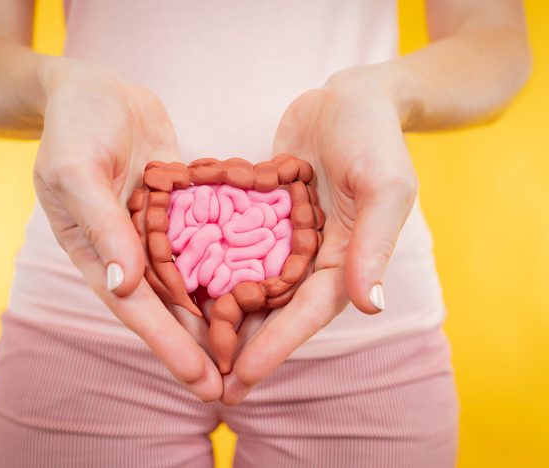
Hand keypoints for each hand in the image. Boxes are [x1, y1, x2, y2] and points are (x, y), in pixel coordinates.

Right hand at [33, 59, 221, 400]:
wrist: (94, 88)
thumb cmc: (74, 125)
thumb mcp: (75, 169)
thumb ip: (100, 225)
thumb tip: (121, 286)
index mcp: (98, 251)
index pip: (135, 308)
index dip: (167, 344)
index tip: (198, 378)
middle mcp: (131, 249)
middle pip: (169, 304)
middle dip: (198, 345)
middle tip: (233, 384)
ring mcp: (159, 229)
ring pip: (192, 279)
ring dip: (218, 313)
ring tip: (252, 346)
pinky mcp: (182, 206)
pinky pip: (208, 237)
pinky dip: (228, 261)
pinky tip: (261, 282)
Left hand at [222, 67, 417, 403]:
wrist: (350, 97)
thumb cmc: (374, 137)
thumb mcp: (383, 185)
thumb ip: (374, 243)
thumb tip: (370, 305)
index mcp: (346, 259)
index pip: (309, 312)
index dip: (277, 345)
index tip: (243, 376)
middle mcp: (314, 257)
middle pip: (276, 310)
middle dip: (246, 347)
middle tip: (213, 386)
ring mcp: (287, 239)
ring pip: (252, 285)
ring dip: (225, 318)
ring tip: (191, 350)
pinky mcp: (265, 216)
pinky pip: (237, 246)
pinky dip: (214, 267)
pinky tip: (181, 286)